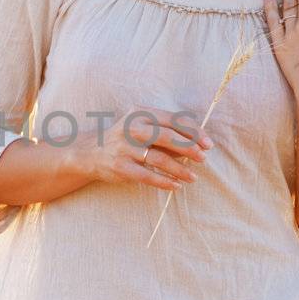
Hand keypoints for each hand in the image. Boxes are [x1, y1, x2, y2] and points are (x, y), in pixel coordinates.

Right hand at [66, 104, 211, 190]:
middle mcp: (132, 128)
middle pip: (167, 136)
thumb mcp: (142, 128)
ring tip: (193, 176)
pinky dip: (165, 182)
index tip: (208, 143)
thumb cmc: (126, 139)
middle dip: (190, 148)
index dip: (193, 132)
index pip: (173, 120)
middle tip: (203, 158)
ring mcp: (125, 148)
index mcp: (140, 114)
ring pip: (159, 159)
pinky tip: (176, 185)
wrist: (91, 152)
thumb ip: (166, 133)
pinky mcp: (120, 167)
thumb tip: (197, 145)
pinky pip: (148, 176)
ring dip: (180, 169)